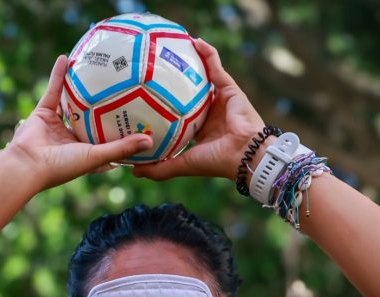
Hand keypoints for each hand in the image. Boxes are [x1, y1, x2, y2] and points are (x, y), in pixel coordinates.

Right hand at [7, 55, 152, 189]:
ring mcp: (58, 126)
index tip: (139, 120)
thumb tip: (150, 141)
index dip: (122, 133)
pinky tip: (67, 57)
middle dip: (104, 106)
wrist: (27, 165)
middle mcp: (73, 139)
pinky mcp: (43, 113)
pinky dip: (59, 75)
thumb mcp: (97, 157)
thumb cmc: (63, 166)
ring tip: (95, 69)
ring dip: (81, 87)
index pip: (109, 142)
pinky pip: (54, 90)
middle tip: (122, 88)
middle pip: (92, 119)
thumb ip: (121, 148)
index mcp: (87, 153)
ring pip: (73, 102)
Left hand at [133, 39, 266, 180]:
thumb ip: (160, 168)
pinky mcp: (229, 88)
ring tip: (173, 48)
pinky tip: (195, 41)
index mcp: (200, 130)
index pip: (180, 114)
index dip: (166, 106)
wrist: (245, 155)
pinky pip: (216, 66)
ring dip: (191, 62)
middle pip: (189, 92)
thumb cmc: (216, 161)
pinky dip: (207, 53)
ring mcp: (220, 99)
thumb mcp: (183, 165)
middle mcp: (210, 113)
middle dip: (175, 81)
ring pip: (202, 76)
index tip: (147, 98)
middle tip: (156, 69)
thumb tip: (134, 171)